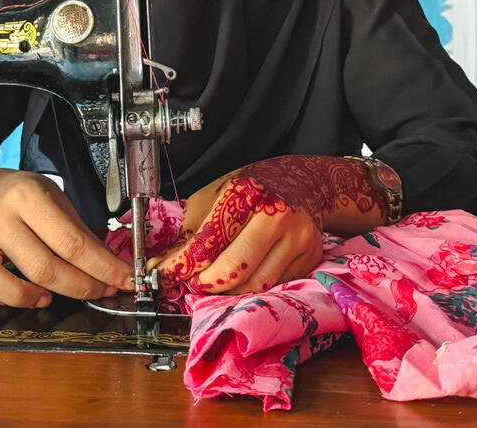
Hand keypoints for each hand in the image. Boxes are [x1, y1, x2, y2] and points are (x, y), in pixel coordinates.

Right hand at [0, 170, 133, 307]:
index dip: (103, 268)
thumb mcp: (62, 205)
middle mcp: (0, 216)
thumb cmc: (34, 202)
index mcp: (29, 196)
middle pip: (41, 266)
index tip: (125, 280)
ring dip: (25, 297)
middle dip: (80, 287)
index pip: (72, 243)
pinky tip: (8, 297)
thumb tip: (116, 272)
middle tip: (100, 292)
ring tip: (47, 297)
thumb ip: (84, 238)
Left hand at [148, 155, 382, 294]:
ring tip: (213, 285)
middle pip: (234, 269)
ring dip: (228, 293)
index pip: (209, 239)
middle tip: (192, 284)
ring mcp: (298, 238)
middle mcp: (276, 214)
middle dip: (206, 284)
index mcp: (247, 192)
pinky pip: (275, 285)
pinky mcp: (310, 257)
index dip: (182, 263)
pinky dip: (252, 289)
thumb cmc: (252, 188)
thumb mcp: (216, 194)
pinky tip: (240, 281)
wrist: (302, 183)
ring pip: (256, 285)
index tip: (165, 274)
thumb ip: (192, 227)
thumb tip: (166, 262)